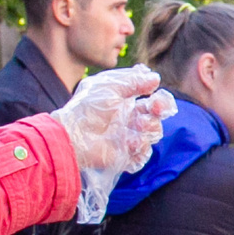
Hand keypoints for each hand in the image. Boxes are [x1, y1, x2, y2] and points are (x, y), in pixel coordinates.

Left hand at [56, 65, 173, 178]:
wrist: (74, 135)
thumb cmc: (88, 108)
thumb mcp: (109, 86)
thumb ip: (133, 80)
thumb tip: (155, 78)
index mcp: (126, 103)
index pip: (151, 100)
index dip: (160, 97)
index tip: (156, 91)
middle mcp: (129, 120)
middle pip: (156, 116)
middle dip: (160, 110)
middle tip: (155, 107)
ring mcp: (128, 138)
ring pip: (154, 134)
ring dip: (150, 128)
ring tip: (138, 126)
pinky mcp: (126, 156)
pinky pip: (144, 155)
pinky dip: (141, 149)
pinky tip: (130, 144)